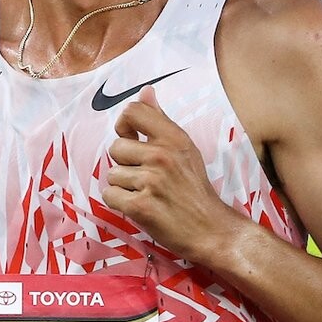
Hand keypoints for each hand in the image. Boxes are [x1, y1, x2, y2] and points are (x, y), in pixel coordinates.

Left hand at [101, 85, 236, 261]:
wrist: (212, 230)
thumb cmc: (194, 189)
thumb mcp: (184, 149)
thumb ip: (160, 120)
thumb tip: (145, 91)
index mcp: (174, 138)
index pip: (132, 112)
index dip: (125, 126)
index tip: (133, 141)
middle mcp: (162, 156)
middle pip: (115, 147)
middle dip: (125, 165)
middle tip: (148, 179)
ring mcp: (151, 181)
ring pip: (112, 174)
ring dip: (124, 187)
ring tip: (148, 194)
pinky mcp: (140, 205)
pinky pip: (110, 195)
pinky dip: (120, 204)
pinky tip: (141, 207)